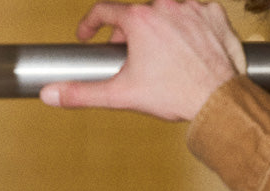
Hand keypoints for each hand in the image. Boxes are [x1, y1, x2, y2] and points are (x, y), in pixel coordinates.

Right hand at [39, 0, 245, 120]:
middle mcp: (164, 5)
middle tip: (132, 59)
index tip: (88, 36)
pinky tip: (190, 45)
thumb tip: (50, 95)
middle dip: (131, 36)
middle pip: (138, 15)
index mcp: (139, 18)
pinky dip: (192, 27)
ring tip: (164, 56)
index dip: (91, 24)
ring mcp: (191, 7)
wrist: (219, 101)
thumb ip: (84, 93)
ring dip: (162, 29)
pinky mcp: (214, 15)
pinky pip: (198, 12)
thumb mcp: (123, 95)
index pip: (104, 11)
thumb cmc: (176, 96)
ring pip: (168, 13)